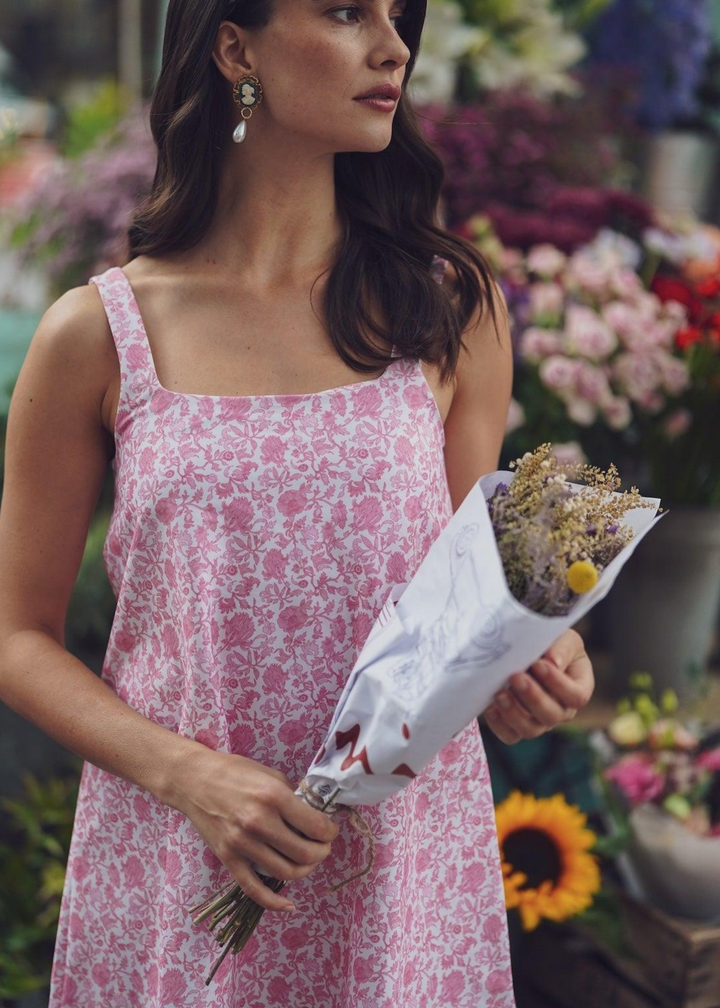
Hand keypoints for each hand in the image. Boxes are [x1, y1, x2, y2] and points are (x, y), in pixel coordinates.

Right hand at [170, 748, 339, 912]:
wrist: (194, 780)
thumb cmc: (235, 772)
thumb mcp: (270, 775)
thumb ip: (293, 796)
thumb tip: (313, 815)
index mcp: (273, 797)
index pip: (316, 826)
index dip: (330, 832)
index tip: (331, 830)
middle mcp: (259, 822)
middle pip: (305, 853)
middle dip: (322, 852)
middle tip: (323, 846)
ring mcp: (242, 844)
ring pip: (286, 873)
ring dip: (305, 870)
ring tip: (308, 861)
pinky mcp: (228, 859)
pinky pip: (254, 890)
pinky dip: (275, 903)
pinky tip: (289, 905)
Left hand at [482, 627, 594, 743]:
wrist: (526, 649)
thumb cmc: (551, 644)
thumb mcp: (564, 638)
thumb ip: (562, 648)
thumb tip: (553, 662)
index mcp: (579, 687)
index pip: (576, 695)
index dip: (558, 684)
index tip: (539, 665)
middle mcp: (561, 710)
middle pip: (552, 715)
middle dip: (533, 697)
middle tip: (516, 677)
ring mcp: (539, 722)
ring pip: (530, 729)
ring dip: (514, 712)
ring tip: (500, 693)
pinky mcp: (517, 727)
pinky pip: (510, 735)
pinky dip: (499, 724)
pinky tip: (490, 708)